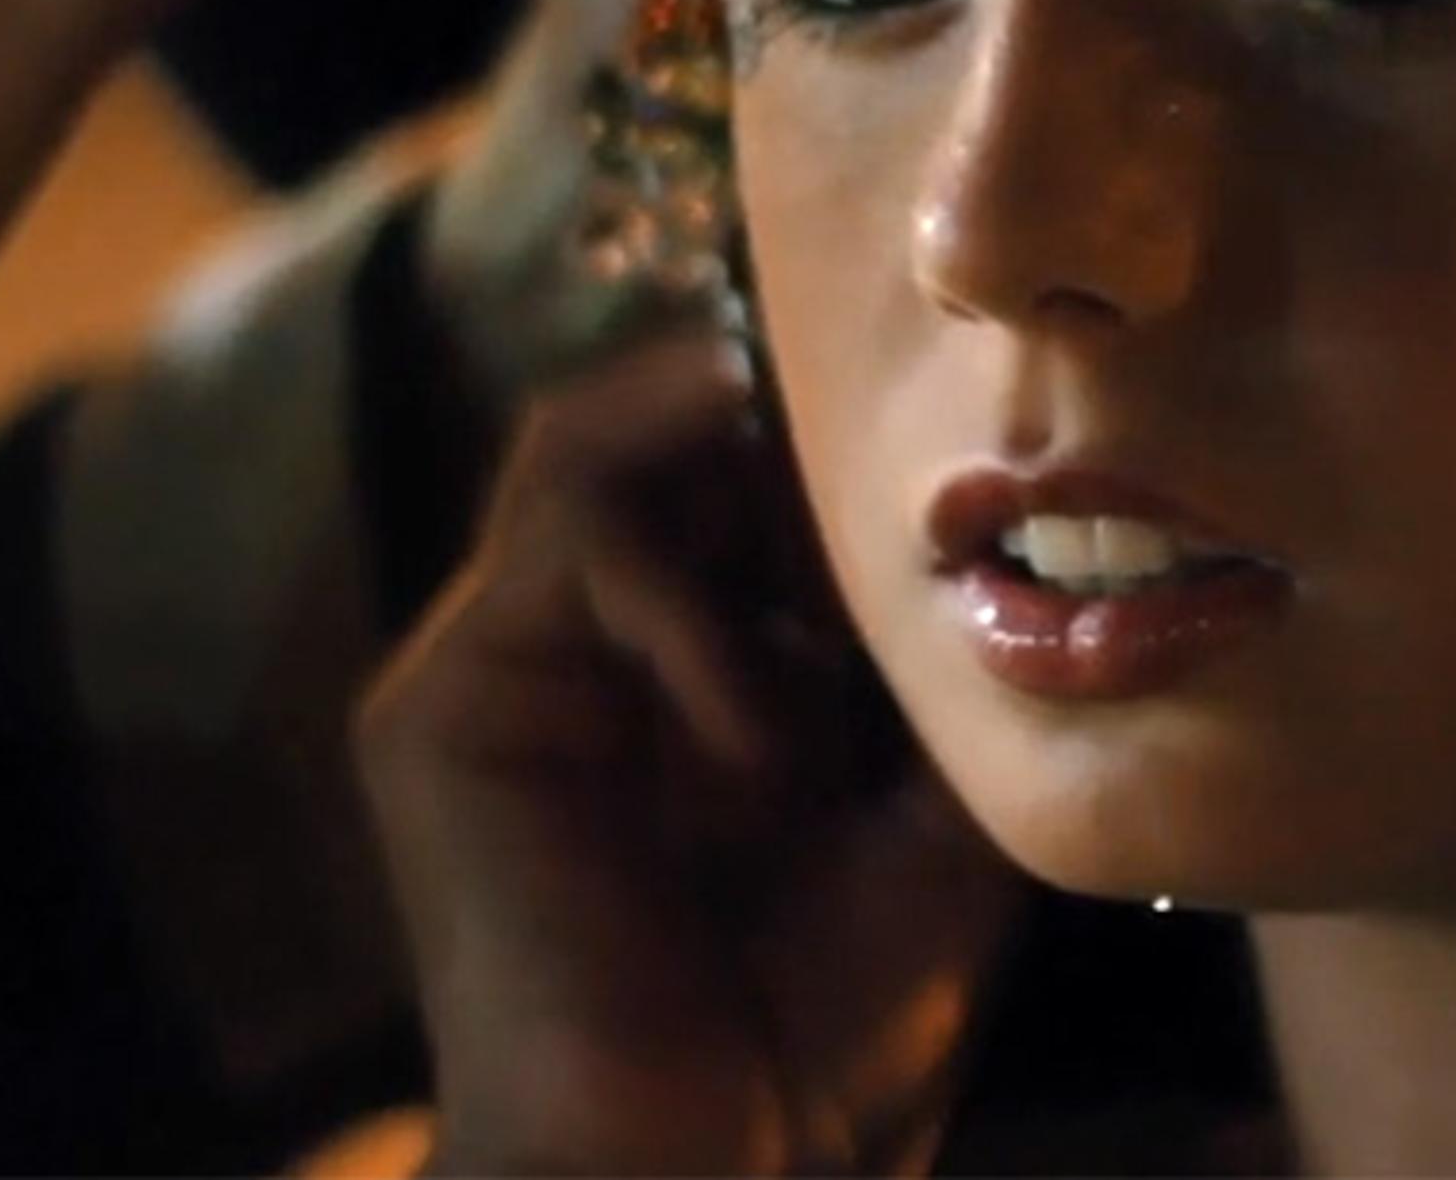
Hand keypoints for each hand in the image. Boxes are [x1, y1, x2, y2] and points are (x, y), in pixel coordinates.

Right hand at [358, 341, 1023, 1175]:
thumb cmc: (831, 1036)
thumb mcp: (937, 813)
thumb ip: (940, 667)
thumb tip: (1012, 516)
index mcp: (678, 673)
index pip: (721, 466)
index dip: (825, 436)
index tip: (953, 443)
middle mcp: (576, 653)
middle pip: (642, 422)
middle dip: (776, 419)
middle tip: (897, 459)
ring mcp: (501, 672)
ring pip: (583, 443)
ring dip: (731, 480)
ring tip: (839, 571)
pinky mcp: (443, 711)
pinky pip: (580, 553)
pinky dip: (701, 619)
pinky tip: (772, 747)